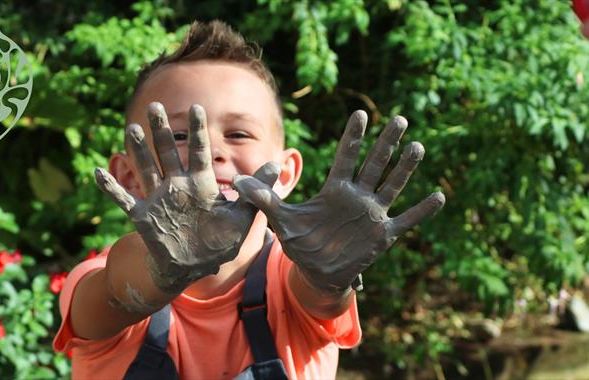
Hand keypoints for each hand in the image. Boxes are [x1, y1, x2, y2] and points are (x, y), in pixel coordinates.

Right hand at [94, 102, 278, 293]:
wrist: (196, 267)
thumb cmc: (220, 242)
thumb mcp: (243, 217)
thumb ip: (257, 191)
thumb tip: (277, 164)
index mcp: (201, 185)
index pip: (199, 152)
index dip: (197, 131)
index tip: (197, 107)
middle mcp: (178, 187)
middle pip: (169, 153)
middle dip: (162, 131)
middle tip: (155, 105)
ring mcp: (159, 200)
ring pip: (147, 169)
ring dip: (138, 151)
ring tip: (131, 128)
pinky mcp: (144, 217)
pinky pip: (124, 200)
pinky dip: (111, 188)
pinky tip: (98, 172)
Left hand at [233, 111, 444, 293]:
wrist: (317, 271)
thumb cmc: (300, 242)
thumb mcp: (281, 219)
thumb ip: (265, 198)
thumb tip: (238, 180)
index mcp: (335, 189)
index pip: (346, 157)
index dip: (353, 137)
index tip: (360, 114)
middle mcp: (357, 196)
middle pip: (374, 165)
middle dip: (386, 144)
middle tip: (399, 119)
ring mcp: (373, 214)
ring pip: (392, 186)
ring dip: (405, 168)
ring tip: (417, 147)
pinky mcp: (383, 235)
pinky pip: (406, 220)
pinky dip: (422, 211)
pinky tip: (439, 197)